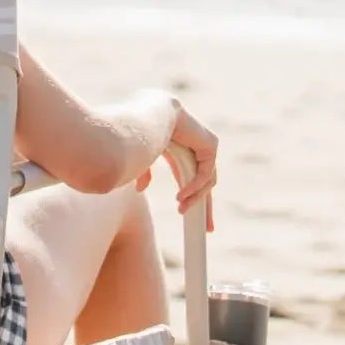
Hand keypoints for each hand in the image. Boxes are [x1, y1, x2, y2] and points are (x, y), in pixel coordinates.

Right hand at [138, 104, 217, 228]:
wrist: (146, 117)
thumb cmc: (134, 133)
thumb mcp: (140, 157)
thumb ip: (144, 171)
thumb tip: (141, 189)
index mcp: (176, 144)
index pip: (188, 174)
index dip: (191, 195)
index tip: (189, 216)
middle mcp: (192, 143)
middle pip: (203, 180)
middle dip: (205, 205)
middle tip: (206, 228)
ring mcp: (203, 142)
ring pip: (207, 179)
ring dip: (196, 198)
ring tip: (182, 210)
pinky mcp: (210, 144)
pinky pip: (206, 173)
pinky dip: (195, 187)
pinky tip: (182, 197)